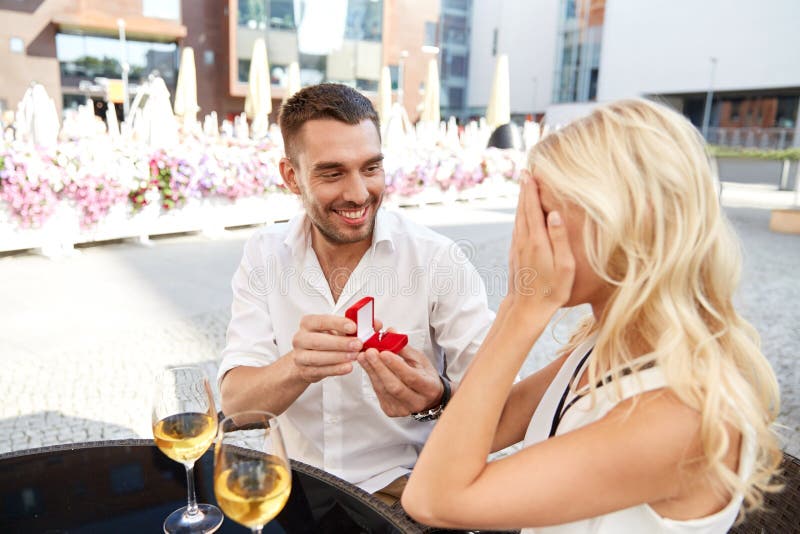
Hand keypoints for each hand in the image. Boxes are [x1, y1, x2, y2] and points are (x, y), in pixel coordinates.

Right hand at [291, 314, 364, 383]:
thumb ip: (357, 326)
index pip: (322, 320)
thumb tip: (376, 324)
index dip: (338, 323)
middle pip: (319, 340)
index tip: (353, 327)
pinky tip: (347, 367)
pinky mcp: (304, 370)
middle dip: (340, 343)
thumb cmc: (325, 340)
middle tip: (358, 344)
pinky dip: (335, 369)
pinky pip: (320, 371)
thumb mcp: (338, 329)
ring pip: (318, 357)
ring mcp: (301, 355)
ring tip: (355, 356)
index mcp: (309, 323)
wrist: (308, 357)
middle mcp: (301, 338)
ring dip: (339, 357)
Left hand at [358, 344, 443, 416]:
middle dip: (379, 368)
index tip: (383, 352)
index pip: (411, 377)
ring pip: (383, 390)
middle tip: (369, 352)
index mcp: (429, 387)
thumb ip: (404, 348)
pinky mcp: (391, 411)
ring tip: (364, 356)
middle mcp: (417, 402)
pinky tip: (368, 367)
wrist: (428, 397)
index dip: (396, 365)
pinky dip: (372, 378)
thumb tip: (390, 333)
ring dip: (371, 371)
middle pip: (394, 386)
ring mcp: (403, 409)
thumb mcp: (420, 360)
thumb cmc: (424, 376)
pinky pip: (378, 393)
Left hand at [507, 170, 574, 313]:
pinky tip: (523, 213)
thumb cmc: (552, 289)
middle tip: (525, 172)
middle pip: (523, 209)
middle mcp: (523, 241)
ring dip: (521, 201)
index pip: (533, 208)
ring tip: (524, 186)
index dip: (531, 190)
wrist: (527, 309)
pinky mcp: (515, 254)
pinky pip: (517, 228)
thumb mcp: (564, 266)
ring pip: (518, 218)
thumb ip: (560, 238)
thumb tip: (555, 213)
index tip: (530, 173)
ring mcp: (517, 247)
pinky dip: (520, 215)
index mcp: (537, 240)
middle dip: (524, 190)